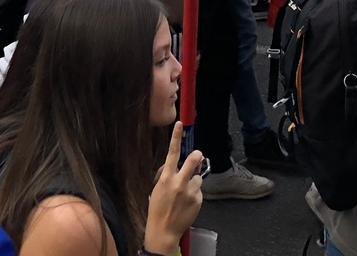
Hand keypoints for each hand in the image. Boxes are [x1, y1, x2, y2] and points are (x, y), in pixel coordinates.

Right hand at [145, 123, 204, 254]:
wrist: (163, 231)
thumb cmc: (157, 209)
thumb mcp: (157, 189)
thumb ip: (166, 175)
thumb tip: (174, 166)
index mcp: (166, 178)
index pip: (172, 153)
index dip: (176, 137)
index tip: (180, 124)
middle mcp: (179, 183)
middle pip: (193, 160)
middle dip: (197, 156)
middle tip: (197, 155)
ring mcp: (190, 192)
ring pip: (197, 178)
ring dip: (193, 183)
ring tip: (184, 195)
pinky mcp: (198, 200)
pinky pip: (199, 191)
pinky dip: (195, 195)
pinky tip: (187, 204)